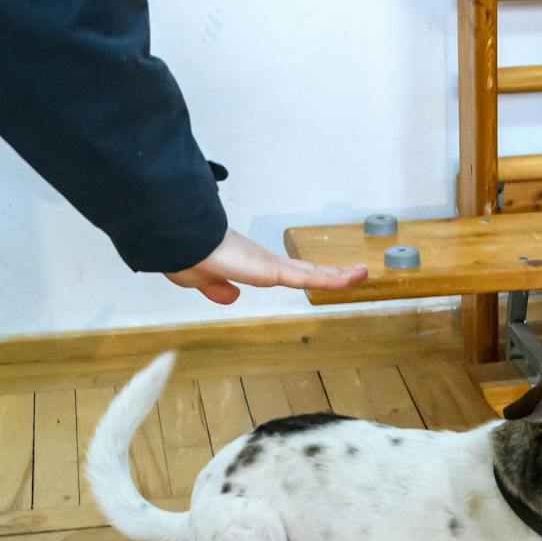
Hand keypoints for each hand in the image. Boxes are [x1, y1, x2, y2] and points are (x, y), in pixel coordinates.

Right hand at [165, 230, 366, 304]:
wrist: (180, 243)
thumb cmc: (185, 255)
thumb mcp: (200, 281)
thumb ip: (216, 288)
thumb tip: (230, 297)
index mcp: (251, 266)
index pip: (285, 272)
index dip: (304, 274)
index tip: (320, 275)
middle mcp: (265, 262)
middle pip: (305, 269)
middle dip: (329, 272)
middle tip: (353, 273)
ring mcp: (271, 265)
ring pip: (312, 272)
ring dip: (338, 274)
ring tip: (362, 273)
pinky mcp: (272, 270)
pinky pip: (308, 277)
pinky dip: (331, 279)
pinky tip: (351, 279)